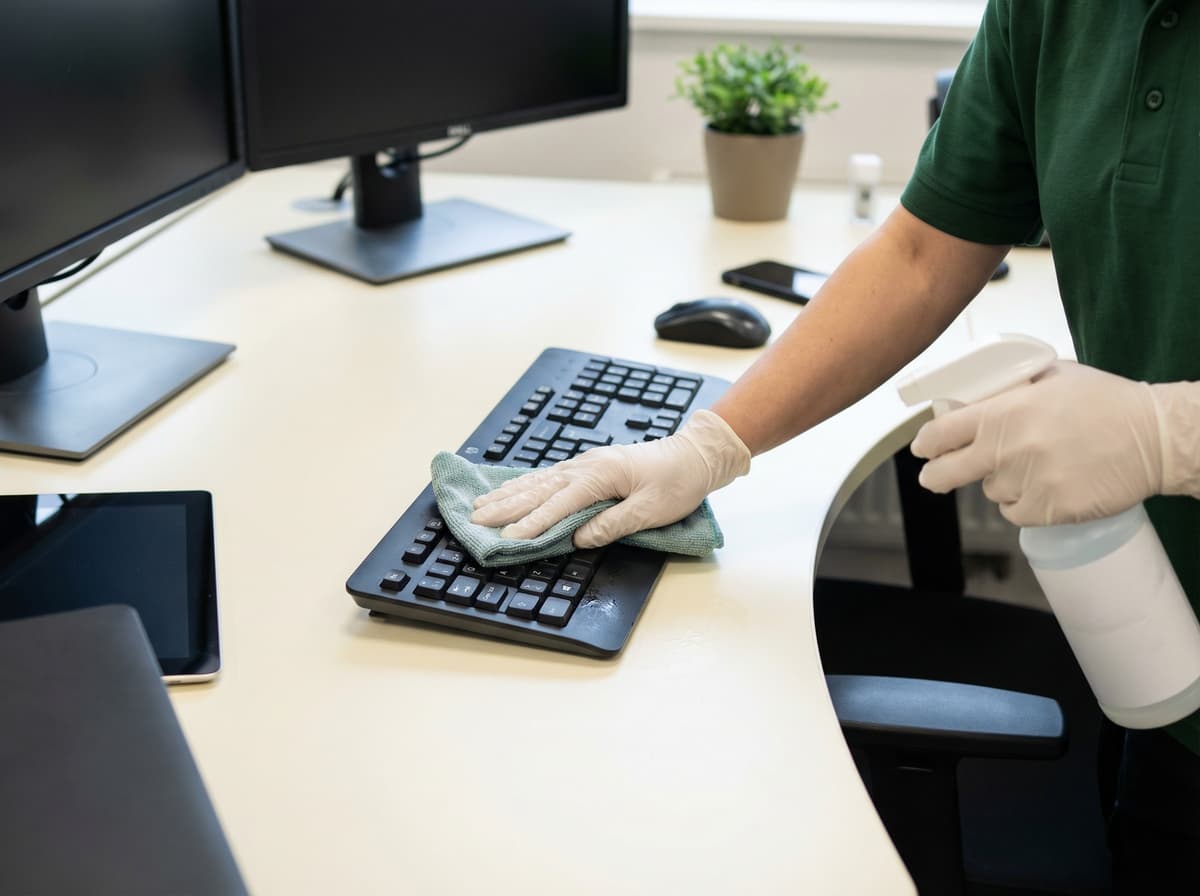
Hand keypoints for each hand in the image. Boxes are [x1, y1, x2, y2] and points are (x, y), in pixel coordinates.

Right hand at [470, 409, 751, 547]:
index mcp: (601, 476)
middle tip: (476, 521)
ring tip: (480, 506)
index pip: (559, 504)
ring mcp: (585, 463)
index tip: (508, 538)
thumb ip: (613, 524)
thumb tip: (579, 539)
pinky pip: (549, 476)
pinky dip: (526, 485)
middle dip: (506, 507)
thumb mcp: (651, 509)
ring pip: (539, 481)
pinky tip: (511, 490)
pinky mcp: (589, 466)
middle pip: (539, 490)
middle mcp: (586, 466)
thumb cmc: (677, 481)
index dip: (532, 523)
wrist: (694, 454)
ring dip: (509, 495)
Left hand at [910, 361, 1164, 525]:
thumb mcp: (1051, 376)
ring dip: (1000, 481)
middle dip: (936, 474)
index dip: (925, 444)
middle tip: (935, 474)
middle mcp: (1007, 450)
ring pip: (989, 491)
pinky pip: (1015, 512)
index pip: (941, 434)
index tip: (922, 448)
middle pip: (944, 474)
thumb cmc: (1106, 402)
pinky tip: (1046, 484)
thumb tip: (976, 398)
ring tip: (1035, 464)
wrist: (1153, 437)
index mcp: (1002, 413)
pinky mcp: (1047, 510)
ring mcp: (1026, 483)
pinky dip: (1024, 503)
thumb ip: (1010, 388)